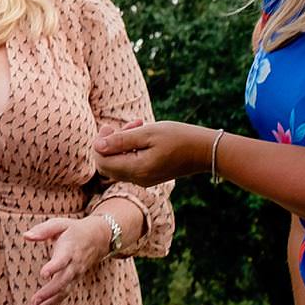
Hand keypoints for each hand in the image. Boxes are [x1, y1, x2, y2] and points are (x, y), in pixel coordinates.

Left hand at [23, 213, 115, 304]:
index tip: (44, 273)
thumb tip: (26, 236)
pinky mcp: (74, 281)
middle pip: (63, 281)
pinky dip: (51, 304)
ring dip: (49, 303)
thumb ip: (42, 230)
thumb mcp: (60, 224)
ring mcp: (76, 275)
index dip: (54, 267)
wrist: (99, 238)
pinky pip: (63, 294)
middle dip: (49, 292)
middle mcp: (74, 265)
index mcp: (70, 249)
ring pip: (63, 291)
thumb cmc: (74, 230)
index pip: (63, 260)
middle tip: (35, 300)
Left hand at [93, 121, 214, 186]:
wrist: (206, 150)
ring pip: (120, 162)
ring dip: (122, 143)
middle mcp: (138, 179)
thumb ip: (121, 141)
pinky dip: (132, 148)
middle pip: (108, 164)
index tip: (109, 127)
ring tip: (137, 124)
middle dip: (110, 143)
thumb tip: (97, 146)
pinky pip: (131, 163)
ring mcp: (145, 179)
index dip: (99, 144)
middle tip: (123, 125)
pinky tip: (143, 132)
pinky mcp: (151, 175)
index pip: (101, 161)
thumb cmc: (179, 138)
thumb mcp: (148, 134)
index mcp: (136, 170)